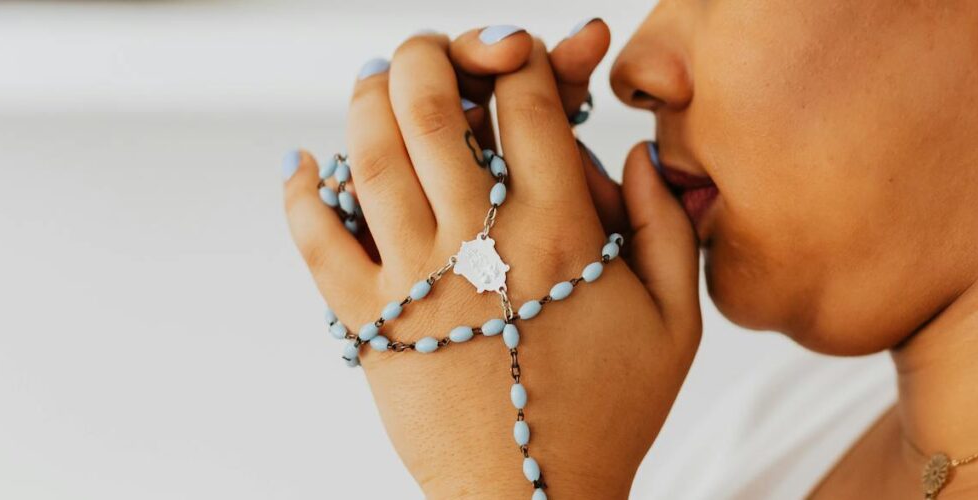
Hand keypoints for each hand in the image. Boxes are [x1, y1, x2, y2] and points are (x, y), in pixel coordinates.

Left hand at [282, 24, 701, 498]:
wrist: (534, 498)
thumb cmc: (608, 412)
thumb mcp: (675, 320)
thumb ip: (667, 226)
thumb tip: (636, 153)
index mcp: (561, 231)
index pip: (524, 102)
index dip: (519, 57)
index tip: (519, 55)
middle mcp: (481, 241)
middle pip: (432, 108)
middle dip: (429, 56)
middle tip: (431, 51)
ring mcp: (416, 279)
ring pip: (370, 156)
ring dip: (368, 100)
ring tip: (378, 79)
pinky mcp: (369, 321)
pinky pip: (316, 239)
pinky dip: (301, 191)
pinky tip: (302, 162)